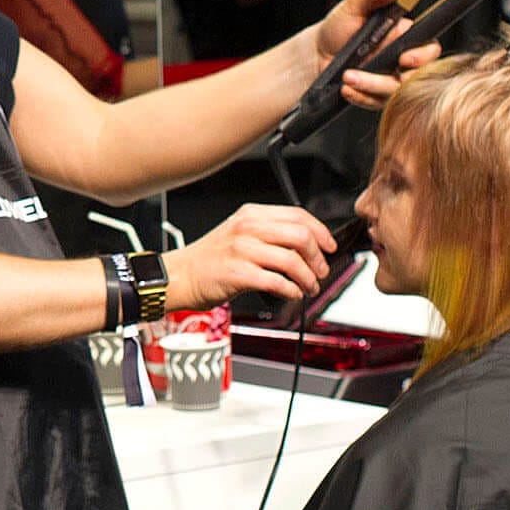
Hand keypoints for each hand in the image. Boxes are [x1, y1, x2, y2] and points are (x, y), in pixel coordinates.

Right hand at [163, 203, 336, 308]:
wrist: (180, 276)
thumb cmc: (210, 259)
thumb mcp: (239, 234)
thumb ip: (269, 234)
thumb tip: (307, 246)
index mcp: (251, 215)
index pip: (298, 216)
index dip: (321, 232)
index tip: (329, 247)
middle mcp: (247, 228)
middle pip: (300, 236)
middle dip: (318, 257)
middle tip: (320, 271)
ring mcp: (242, 250)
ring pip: (292, 260)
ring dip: (308, 278)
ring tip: (309, 287)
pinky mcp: (238, 273)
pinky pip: (277, 281)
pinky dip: (291, 291)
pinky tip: (292, 294)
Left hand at [312, 0, 443, 110]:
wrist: (315, 53)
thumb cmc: (337, 28)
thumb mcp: (353, 6)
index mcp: (403, 36)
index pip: (428, 48)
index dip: (423, 56)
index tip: (406, 59)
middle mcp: (401, 59)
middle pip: (417, 75)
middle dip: (402, 78)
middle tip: (379, 71)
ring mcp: (389, 79)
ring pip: (394, 91)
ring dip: (371, 85)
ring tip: (348, 76)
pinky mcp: (375, 95)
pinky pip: (376, 103)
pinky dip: (361, 97)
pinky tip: (346, 89)